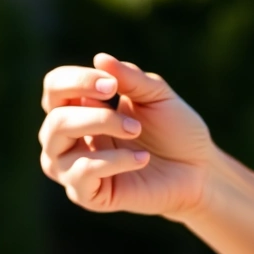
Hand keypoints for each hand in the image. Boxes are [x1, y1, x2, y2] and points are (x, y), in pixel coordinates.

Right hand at [38, 53, 215, 219]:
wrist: (199, 170)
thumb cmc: (175, 131)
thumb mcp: (156, 95)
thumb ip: (129, 77)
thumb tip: (100, 58)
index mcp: (80, 109)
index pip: (54, 88)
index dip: (77, 81)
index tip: (112, 86)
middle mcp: (69, 139)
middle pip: (55, 118)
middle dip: (94, 113)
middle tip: (133, 120)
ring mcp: (74, 168)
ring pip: (56, 145)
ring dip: (99, 129)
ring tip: (136, 131)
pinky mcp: (88, 195)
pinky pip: (81, 174)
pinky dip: (112, 162)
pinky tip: (142, 159)